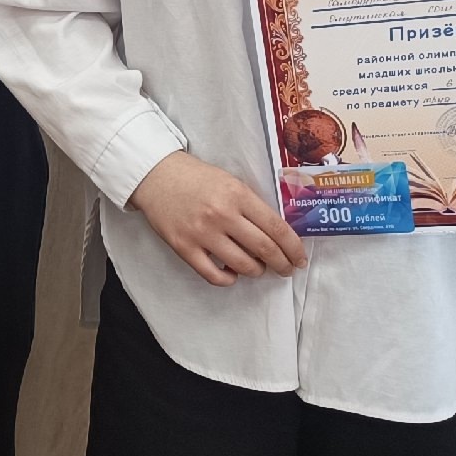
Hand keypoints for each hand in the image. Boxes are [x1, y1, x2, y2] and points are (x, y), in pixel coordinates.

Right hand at [130, 151, 305, 286]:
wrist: (155, 176)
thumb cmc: (196, 178)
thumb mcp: (230, 182)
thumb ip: (251, 205)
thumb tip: (276, 235)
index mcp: (238, 195)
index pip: (277, 228)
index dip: (294, 248)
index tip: (300, 258)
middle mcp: (222, 214)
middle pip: (265, 249)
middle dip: (282, 264)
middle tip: (286, 269)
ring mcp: (202, 233)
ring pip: (243, 265)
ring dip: (256, 271)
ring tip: (257, 268)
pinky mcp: (183, 247)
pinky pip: (213, 275)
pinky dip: (228, 279)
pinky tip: (232, 274)